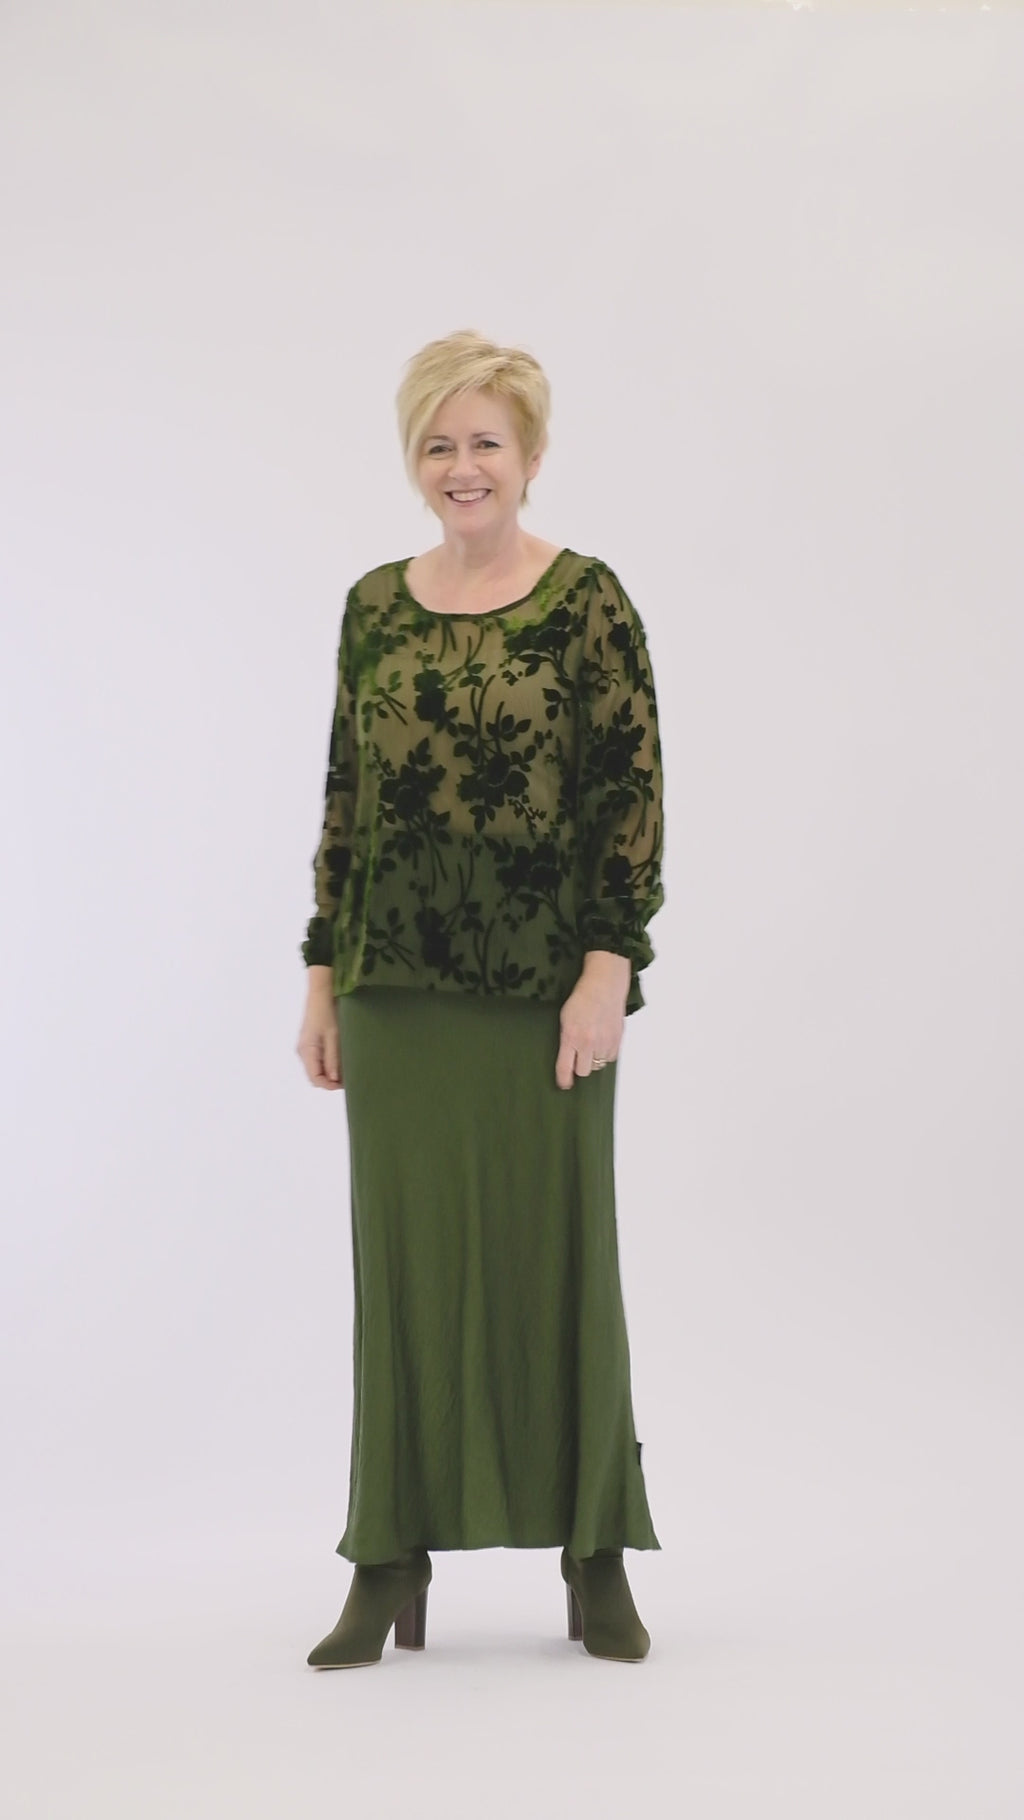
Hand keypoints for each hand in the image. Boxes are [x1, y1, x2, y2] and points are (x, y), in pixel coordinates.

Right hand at [296, 987, 343, 1088]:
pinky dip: (326, 1064)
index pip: (315, 1078)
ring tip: (345, 1069)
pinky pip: (316, 1060)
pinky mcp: (309, 1043)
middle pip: (314, 1076)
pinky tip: (338, 1060)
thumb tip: (334, 1079)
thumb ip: (333, 1059)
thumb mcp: (333, 1037)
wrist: (320, 995)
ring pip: (315, 1069)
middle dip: (329, 1080)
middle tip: (347, 1077)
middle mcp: (302, 1052)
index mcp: (307, 1051)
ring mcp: (304, 1048)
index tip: (345, 1084)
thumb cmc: (327, 1013)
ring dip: (328, 1072)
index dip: (329, 1085)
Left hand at [555, 952, 629, 1089]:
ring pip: (598, 1066)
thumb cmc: (582, 999)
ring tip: (592, 1044)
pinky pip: (610, 1058)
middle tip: (579, 1056)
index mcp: (571, 1037)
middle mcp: (588, 1042)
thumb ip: (565, 1040)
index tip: (564, 1085)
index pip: (565, 1067)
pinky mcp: (617, 1040)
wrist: (604, 986)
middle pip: (583, 1071)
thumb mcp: (564, 1018)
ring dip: (593, 1059)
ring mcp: (604, 1042)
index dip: (564, 1080)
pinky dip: (606, 1054)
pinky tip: (602, 1041)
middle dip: (580, 1066)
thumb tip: (567, 1060)